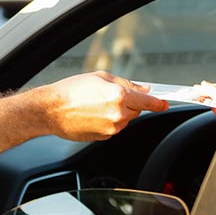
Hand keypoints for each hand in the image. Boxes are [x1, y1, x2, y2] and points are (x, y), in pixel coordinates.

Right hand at [42, 71, 167, 141]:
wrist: (50, 110)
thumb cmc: (70, 91)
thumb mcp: (100, 77)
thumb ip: (125, 82)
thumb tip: (142, 89)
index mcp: (119, 96)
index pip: (149, 102)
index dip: (159, 103)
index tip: (165, 103)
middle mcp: (118, 114)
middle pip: (137, 111)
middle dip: (130, 103)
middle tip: (110, 95)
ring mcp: (111, 128)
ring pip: (124, 120)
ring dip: (117, 113)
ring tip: (95, 105)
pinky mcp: (103, 137)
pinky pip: (113, 128)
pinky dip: (107, 121)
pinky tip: (91, 114)